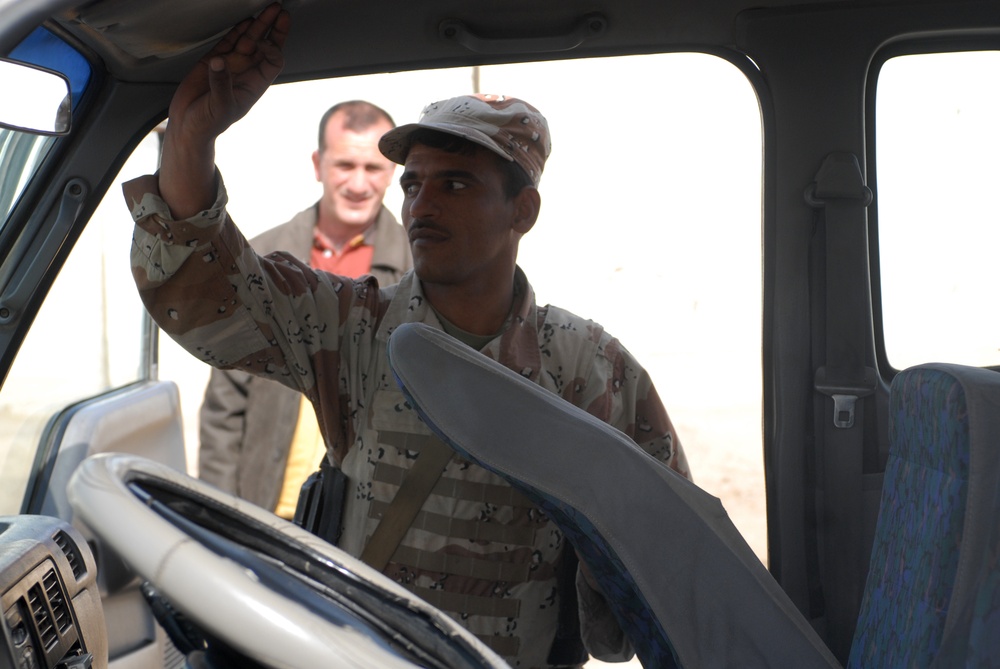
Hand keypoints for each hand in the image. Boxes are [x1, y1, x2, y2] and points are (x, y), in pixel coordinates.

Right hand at [169, 3, 290, 143]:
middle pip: (266, 46)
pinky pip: (229, 41)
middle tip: (280, 11)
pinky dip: (237, 30)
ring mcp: (230, 65)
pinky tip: (246, 19)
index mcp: (254, 85)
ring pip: (249, 40)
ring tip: (269, 8)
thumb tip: (220, 62)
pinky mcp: (213, 61)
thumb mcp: (219, 106)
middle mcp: (246, 72)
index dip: (271, 50)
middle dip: (274, 29)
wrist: (188, 126)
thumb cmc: (208, 123)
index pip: (272, 62)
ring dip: (258, 24)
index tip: (262, 44)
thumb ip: (221, 84)